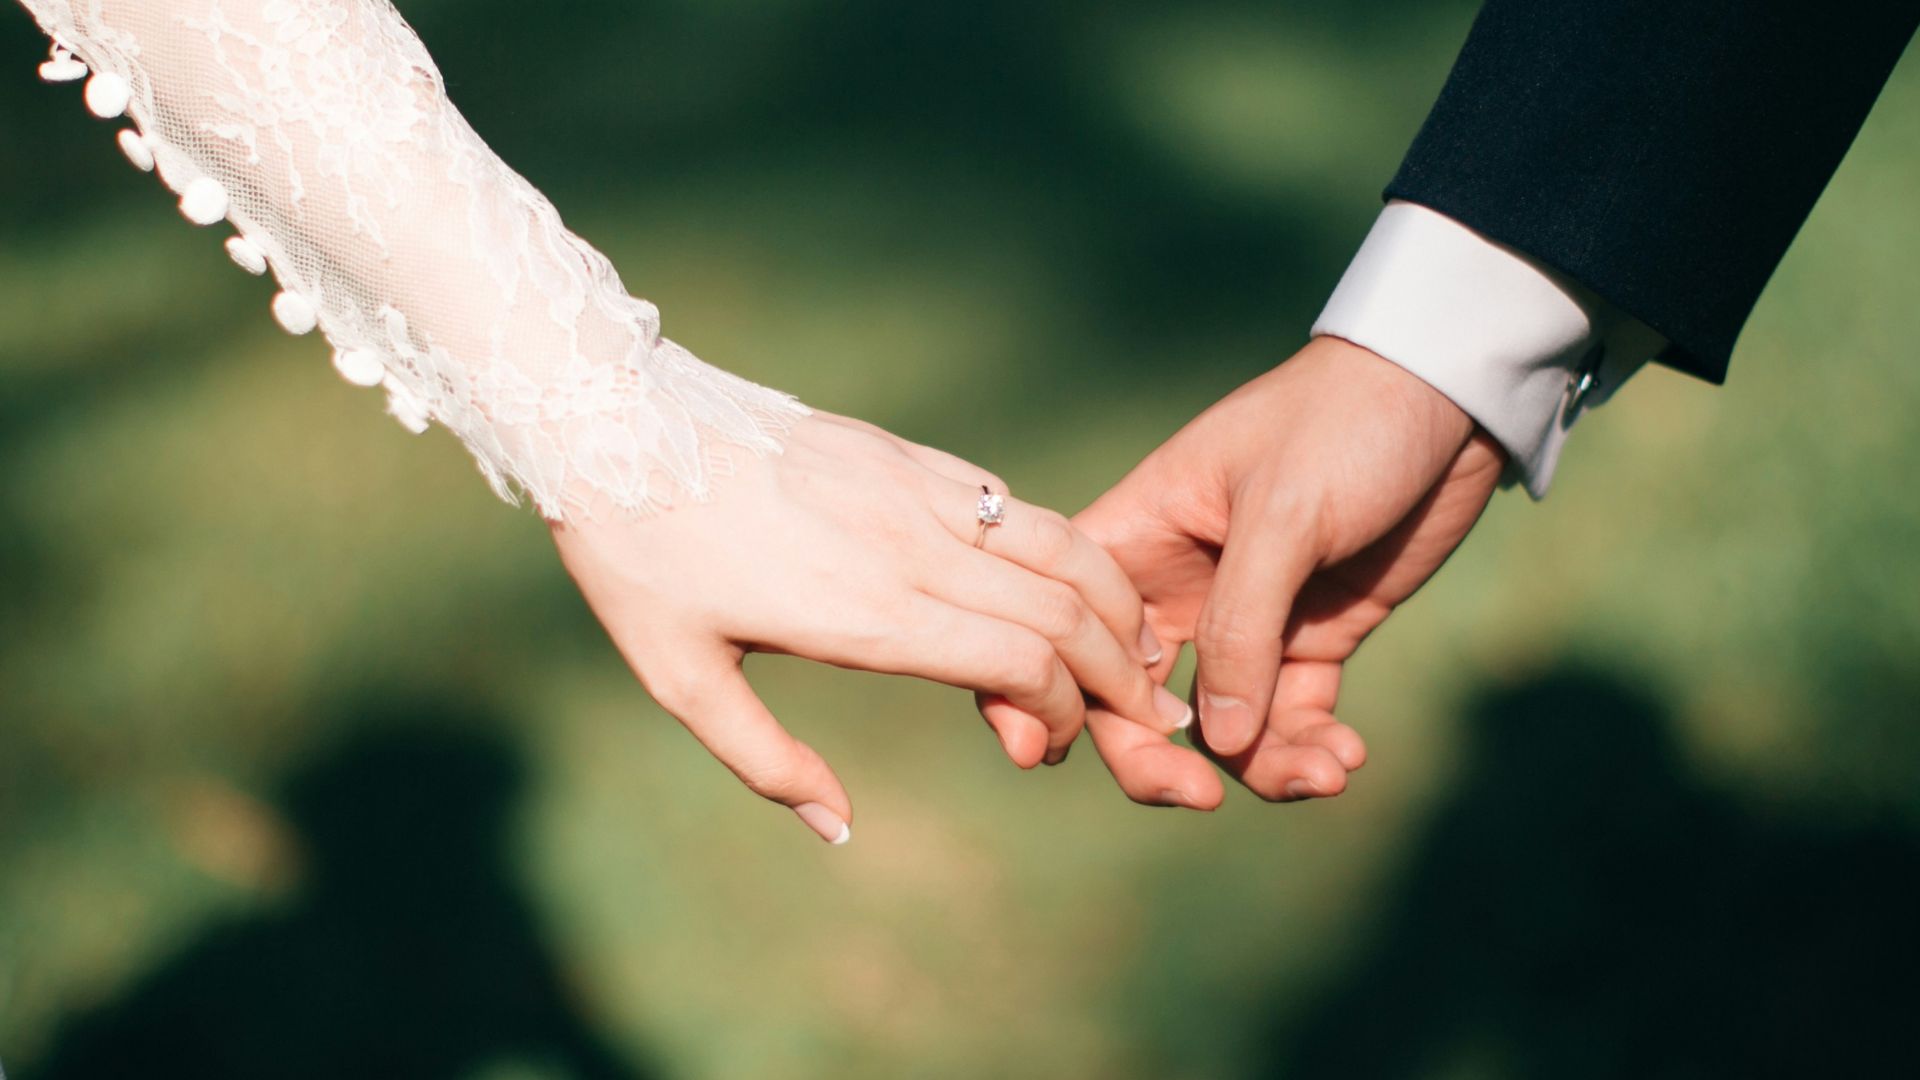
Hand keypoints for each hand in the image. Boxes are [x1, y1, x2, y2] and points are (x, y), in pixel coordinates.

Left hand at [552, 412, 1191, 842]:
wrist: (613, 421)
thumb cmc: (640, 560)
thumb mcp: (681, 679)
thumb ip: (767, 762)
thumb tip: (839, 829)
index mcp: (867, 612)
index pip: (1021, 661)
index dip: (1062, 712)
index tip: (1045, 747)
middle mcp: (910, 546)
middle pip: (1065, 607)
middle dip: (1121, 670)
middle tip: (1144, 714)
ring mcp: (914, 489)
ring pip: (1059, 542)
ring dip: (1115, 600)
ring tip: (1140, 646)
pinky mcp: (904, 453)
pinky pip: (1010, 502)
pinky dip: (1063, 546)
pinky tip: (1070, 579)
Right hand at [985, 336, 1505, 807]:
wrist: (1448, 396)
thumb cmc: (1343, 424)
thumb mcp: (1282, 515)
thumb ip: (1240, 626)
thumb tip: (1216, 741)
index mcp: (1136, 538)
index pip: (1066, 627)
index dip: (1047, 692)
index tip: (1054, 754)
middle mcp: (1175, 588)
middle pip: (1131, 699)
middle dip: (1159, 758)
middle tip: (1201, 798)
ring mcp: (1245, 619)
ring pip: (1220, 725)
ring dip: (1262, 764)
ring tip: (1325, 774)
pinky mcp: (1311, 637)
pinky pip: (1291, 717)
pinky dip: (1310, 747)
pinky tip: (1347, 757)